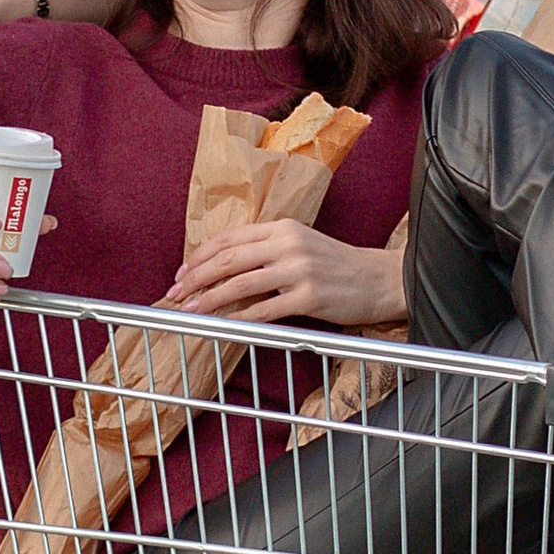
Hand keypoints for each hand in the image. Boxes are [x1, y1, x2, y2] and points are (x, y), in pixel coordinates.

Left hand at [162, 221, 405, 331]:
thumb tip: (222, 268)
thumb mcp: (300, 245)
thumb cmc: (335, 265)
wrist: (378, 279)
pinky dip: (241, 319)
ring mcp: (299, 269)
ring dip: (211, 299)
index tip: (181, 272)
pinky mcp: (310, 297)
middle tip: (175, 293)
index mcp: (283, 226)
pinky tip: (225, 326)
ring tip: (191, 310)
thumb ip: (266, 249)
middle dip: (196, 278)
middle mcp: (288, 243)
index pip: (230, 237)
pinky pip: (266, 310)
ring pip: (242, 283)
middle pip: (229, 259)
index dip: (200, 255)